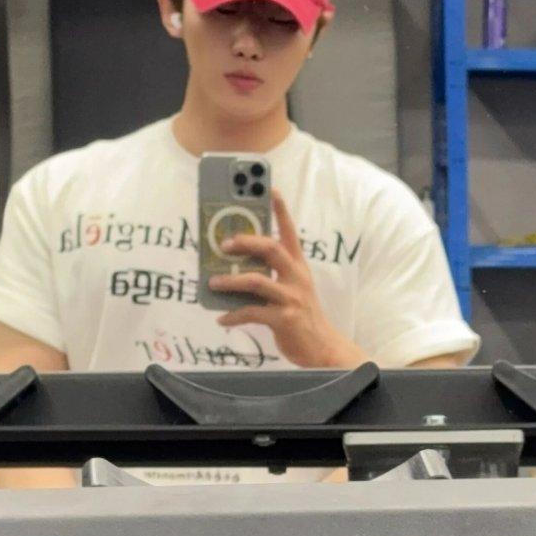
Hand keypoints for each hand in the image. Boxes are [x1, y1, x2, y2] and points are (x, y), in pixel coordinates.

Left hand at [210, 190, 371, 368]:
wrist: (323, 347)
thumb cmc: (301, 314)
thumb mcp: (292, 288)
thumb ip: (270, 274)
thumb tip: (233, 267)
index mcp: (298, 265)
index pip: (289, 230)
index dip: (280, 209)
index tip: (269, 188)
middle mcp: (297, 277)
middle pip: (271, 249)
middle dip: (246, 242)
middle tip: (223, 242)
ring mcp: (292, 298)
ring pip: (257, 281)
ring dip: (231, 280)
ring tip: (213, 282)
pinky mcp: (284, 319)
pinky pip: (252, 313)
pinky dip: (233, 315)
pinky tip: (221, 318)